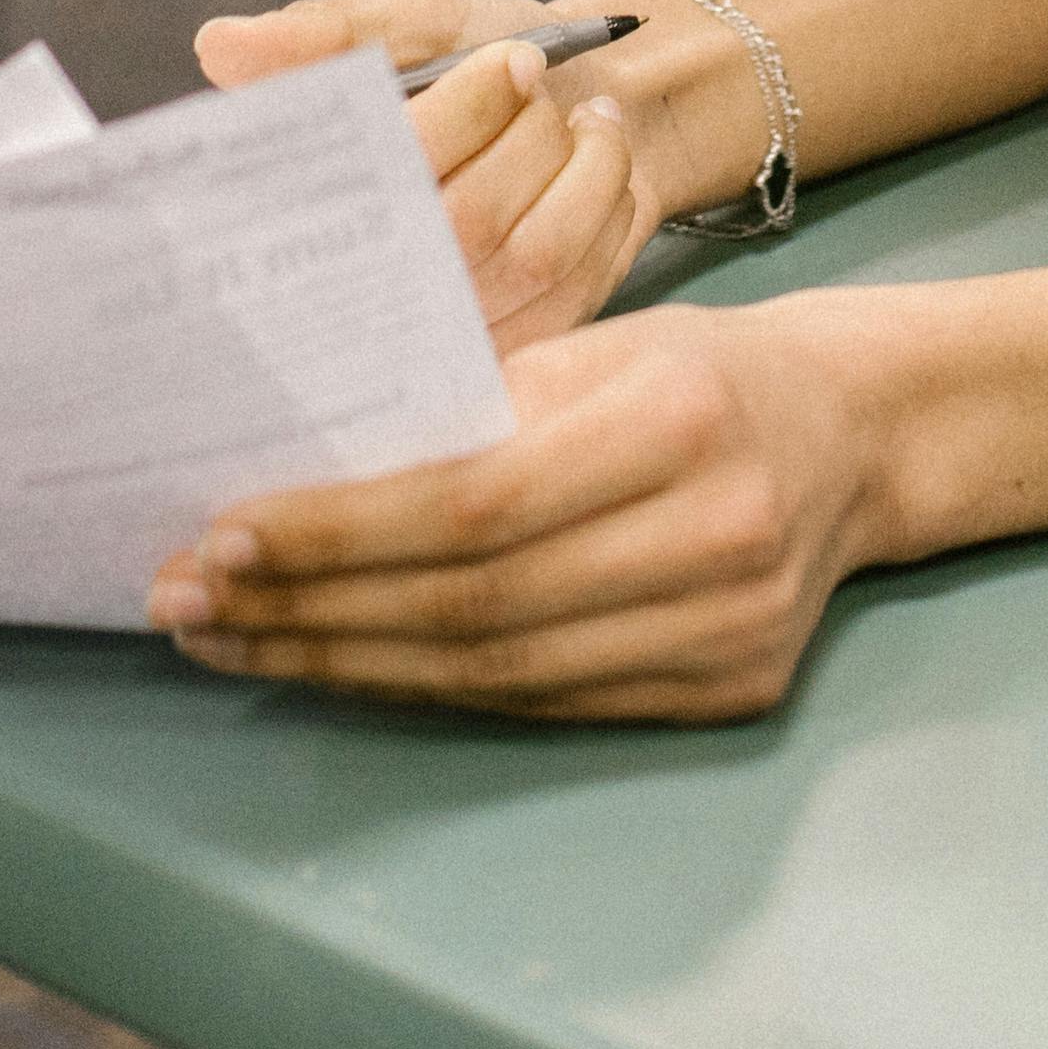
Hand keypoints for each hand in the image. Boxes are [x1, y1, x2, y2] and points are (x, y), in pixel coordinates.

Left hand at [148, 302, 881, 723]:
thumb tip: (299, 471)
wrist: (858, 433)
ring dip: (345, 663)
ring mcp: (726, 631)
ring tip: (235, 642)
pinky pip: (540, 704)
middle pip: (471, 602)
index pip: (472, 499)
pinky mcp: (722, 693)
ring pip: (495, 672)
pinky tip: (341, 665)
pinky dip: (425, 689)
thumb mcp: (600, 344)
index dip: (338, 529)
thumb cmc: (701, 369)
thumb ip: (474, 406)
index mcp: (675, 419)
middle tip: (189, 604)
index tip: (222, 535)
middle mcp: (711, 536)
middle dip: (310, 608)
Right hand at [195, 0, 658, 351]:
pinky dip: (611, 210)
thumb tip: (218, 46)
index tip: (514, 59)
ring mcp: (454, 318)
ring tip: (592, 118)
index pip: (392, 170)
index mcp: (329, 192)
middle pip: (469, 220)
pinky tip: (607, 167)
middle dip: (529, 135)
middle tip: (544, 82)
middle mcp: (380, 273)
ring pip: (536, 252)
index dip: (464, 111)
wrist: (584, 92)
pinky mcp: (520, 340)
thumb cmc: (477, 55)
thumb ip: (326, 35)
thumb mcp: (406, 21)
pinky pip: (582, 285)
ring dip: (587, 169)